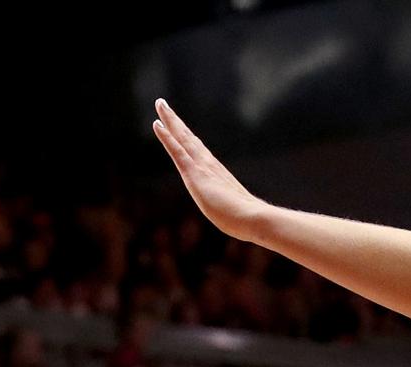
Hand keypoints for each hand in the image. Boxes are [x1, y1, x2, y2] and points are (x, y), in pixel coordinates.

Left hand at [153, 99, 268, 239]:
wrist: (252, 217)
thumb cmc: (247, 219)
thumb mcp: (235, 211)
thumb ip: (233, 208)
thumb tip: (240, 216)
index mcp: (216, 172)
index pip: (197, 150)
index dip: (186, 136)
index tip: (177, 124)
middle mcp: (209, 164)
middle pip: (188, 137)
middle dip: (175, 121)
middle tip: (163, 105)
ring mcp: (201, 166)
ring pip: (182, 137)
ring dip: (170, 120)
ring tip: (160, 104)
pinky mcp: (194, 173)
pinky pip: (177, 150)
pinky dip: (167, 136)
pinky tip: (157, 125)